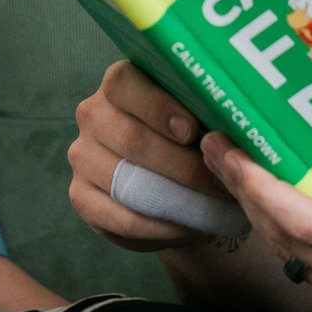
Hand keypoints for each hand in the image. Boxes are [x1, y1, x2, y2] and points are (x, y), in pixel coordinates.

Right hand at [67, 60, 242, 251]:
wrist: (173, 182)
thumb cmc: (191, 140)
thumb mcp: (198, 117)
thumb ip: (206, 115)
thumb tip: (230, 134)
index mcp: (119, 83)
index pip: (123, 84)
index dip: (157, 108)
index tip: (192, 131)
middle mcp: (93, 114)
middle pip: (130, 138)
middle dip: (182, 165)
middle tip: (220, 181)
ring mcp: (82, 155)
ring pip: (124, 180)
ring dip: (173, 199)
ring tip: (210, 208)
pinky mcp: (80, 195)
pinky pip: (118, 217)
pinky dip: (157, 227)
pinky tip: (185, 228)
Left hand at [201, 136, 311, 311]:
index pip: (307, 225)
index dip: (260, 188)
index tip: (233, 152)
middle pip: (288, 241)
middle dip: (246, 192)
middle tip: (219, 144)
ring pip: (297, 258)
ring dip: (264, 213)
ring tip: (242, 166)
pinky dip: (294, 233)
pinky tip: (287, 200)